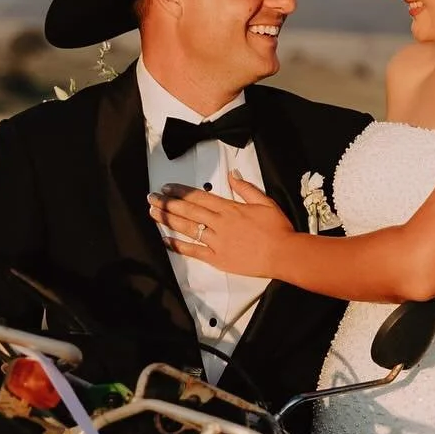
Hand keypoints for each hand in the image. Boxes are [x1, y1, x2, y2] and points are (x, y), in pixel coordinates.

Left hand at [148, 173, 295, 273]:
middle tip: (151, 198)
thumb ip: (246, 188)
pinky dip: (179, 246)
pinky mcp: (218, 259)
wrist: (283, 254)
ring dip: (168, 220)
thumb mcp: (265, 202)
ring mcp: (217, 242)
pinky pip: (194, 251)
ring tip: (153, 214)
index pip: (199, 197)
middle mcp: (219, 223)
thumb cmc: (277, 229)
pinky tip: (165, 240)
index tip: (167, 188)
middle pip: (188, 211)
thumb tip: (232, 175)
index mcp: (229, 208)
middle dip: (168, 203)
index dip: (181, 192)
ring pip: (188, 228)